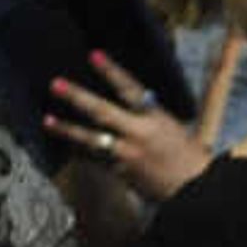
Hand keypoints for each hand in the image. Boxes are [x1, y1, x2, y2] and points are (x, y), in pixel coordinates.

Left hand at [46, 56, 206, 202]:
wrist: (198, 190)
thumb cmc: (191, 159)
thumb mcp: (175, 130)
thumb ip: (150, 117)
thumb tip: (135, 102)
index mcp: (157, 119)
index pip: (131, 89)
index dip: (112, 71)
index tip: (95, 55)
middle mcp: (139, 134)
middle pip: (102, 111)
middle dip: (77, 97)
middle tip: (56, 84)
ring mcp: (127, 154)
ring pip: (91, 139)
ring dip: (67, 129)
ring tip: (47, 120)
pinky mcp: (121, 172)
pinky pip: (95, 159)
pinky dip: (81, 151)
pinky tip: (67, 145)